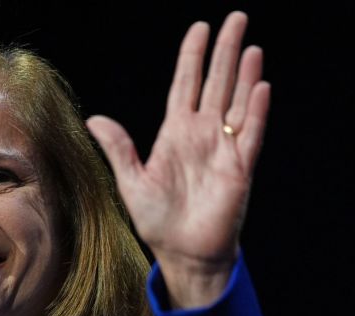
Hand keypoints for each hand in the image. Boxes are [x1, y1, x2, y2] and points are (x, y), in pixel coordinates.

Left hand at [86, 11, 269, 307]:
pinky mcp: (239, 169)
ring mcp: (223, 149)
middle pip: (215, 84)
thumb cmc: (157, 221)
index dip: (192, 57)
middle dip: (224, 52)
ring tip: (250, 46)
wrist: (182, 253)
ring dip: (244, 75)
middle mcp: (202, 135)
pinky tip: (259, 86)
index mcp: (175, 134)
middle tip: (236, 18)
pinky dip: (254, 111)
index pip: (185, 86)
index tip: (199, 28)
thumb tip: (95, 119)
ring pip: (236, 103)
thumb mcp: (131, 182)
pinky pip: (250, 134)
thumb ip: (119, 148)